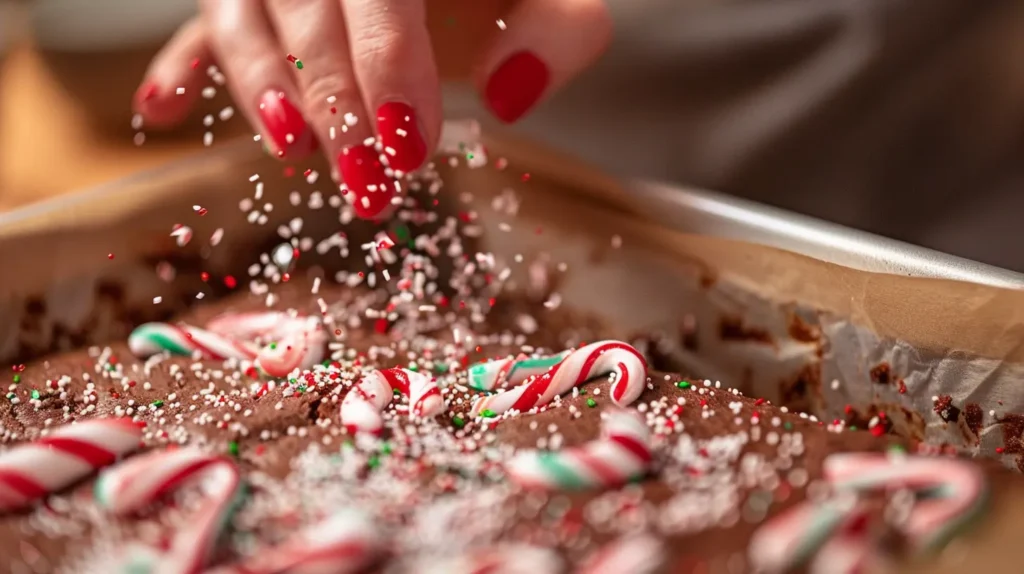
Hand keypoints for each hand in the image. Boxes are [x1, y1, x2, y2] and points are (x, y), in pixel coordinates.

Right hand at [133, 0, 611, 218]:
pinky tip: (161, 110)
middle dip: (333, 102)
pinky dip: (180, 66)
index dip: (389, 69)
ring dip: (257, 83)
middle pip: (304, 7)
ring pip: (239, 11)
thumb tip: (511, 93)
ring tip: (290, 149)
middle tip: (365, 183)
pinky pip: (202, 25)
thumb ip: (557, 30)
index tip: (410, 149)